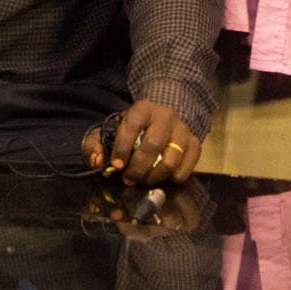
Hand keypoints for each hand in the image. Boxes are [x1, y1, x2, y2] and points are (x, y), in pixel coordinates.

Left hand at [84, 99, 198, 187]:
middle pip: (153, 145)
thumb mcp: (110, 131)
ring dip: (154, 176)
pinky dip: (171, 179)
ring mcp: (182, 130)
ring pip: (171, 160)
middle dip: (138, 167)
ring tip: (143, 180)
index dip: (123, 147)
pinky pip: (185, 169)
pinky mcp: (194, 144)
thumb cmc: (132, 129)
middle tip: (129, 179)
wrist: (160, 120)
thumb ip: (95, 145)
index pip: (132, 125)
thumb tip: (97, 161)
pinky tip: (160, 177)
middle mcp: (165, 116)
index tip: (116, 165)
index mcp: (142, 109)